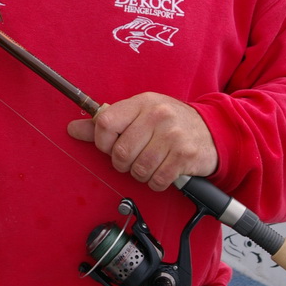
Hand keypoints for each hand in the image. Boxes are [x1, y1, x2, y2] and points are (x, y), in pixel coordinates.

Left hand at [67, 92, 217, 191]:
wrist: (212, 131)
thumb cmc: (169, 123)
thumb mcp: (138, 115)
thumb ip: (105, 123)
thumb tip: (72, 129)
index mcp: (141, 103)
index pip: (105, 123)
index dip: (102, 142)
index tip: (111, 145)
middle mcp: (157, 116)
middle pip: (120, 152)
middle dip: (122, 163)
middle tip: (133, 158)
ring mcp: (173, 136)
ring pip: (138, 169)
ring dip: (140, 174)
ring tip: (149, 163)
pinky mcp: (185, 156)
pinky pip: (157, 180)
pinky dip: (156, 182)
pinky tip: (162, 171)